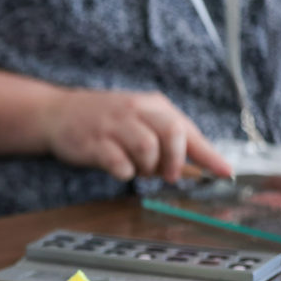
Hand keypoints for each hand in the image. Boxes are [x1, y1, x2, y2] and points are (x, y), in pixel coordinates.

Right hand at [42, 88, 232, 181]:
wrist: (57, 113)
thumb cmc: (104, 121)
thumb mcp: (139, 120)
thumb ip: (166, 140)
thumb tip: (199, 166)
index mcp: (152, 105)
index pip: (188, 129)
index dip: (208, 154)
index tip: (224, 172)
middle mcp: (135, 111)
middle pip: (172, 133)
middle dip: (176, 160)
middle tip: (170, 175)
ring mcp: (113, 126)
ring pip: (147, 148)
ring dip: (148, 167)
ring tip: (138, 170)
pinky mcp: (93, 142)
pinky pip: (118, 162)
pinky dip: (125, 172)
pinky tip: (120, 170)